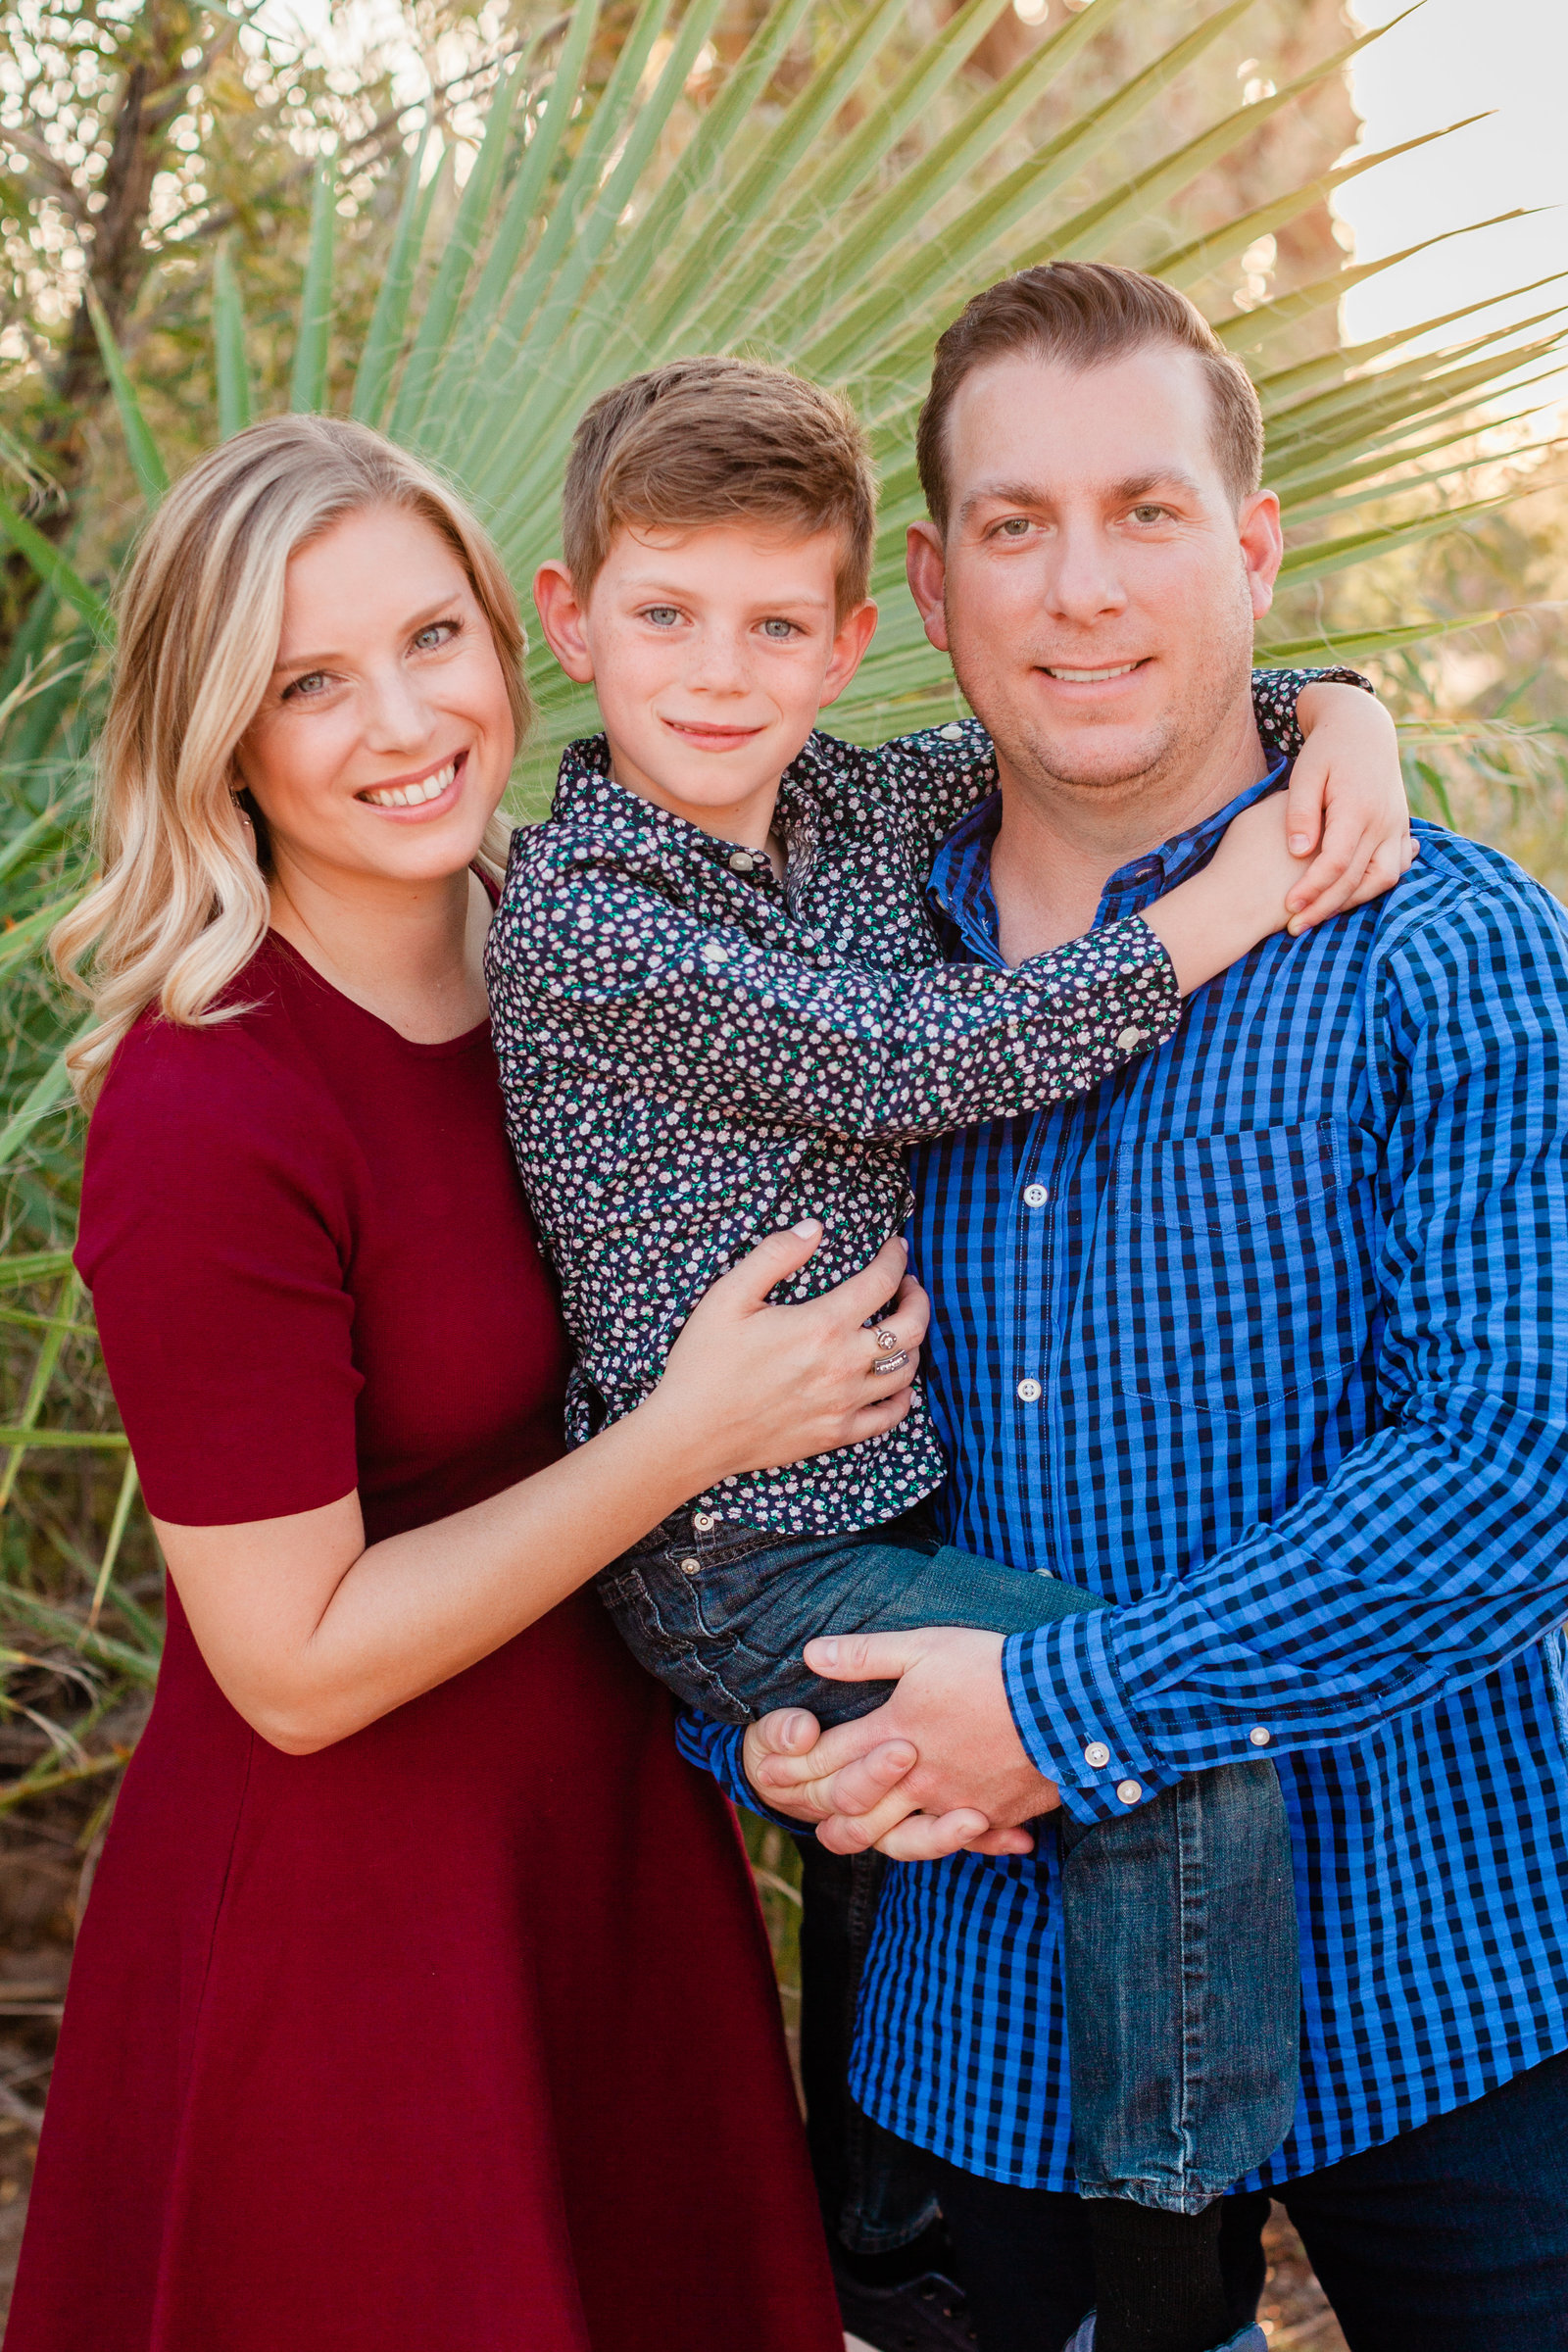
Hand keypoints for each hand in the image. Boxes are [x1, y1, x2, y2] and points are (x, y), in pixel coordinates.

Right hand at [654, 1223, 928, 1488]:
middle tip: (909, 1286)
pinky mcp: (837, 1434)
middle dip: (918, 1299)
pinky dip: (903, 1397)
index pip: (881, 1282)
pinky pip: (890, 1416)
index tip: (896, 1247)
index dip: (896, 1258)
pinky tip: (896, 1384)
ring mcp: (844, 1404)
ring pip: (906, 1370)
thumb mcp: (728, 1297)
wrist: (690, 1434)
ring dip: (913, 1343)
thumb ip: (774, 1256)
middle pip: (910, 1328)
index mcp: (821, 1325)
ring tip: (902, 1329)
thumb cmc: (705, 1363)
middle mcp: (843, 1365)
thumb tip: (814, 1228)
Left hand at [743, 1626, 1057, 1860]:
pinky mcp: (994, 1817)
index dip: (792, 1763)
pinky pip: (960, 1844)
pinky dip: (951, 1844)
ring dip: (869, 1840)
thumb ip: (863, 1656)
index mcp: (893, 1733)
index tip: (770, 1764)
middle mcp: (917, 1780)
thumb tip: (810, 1654)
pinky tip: (947, 1835)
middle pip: (852, 1812)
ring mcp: (955, 1806)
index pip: (827, 1757)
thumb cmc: (991, 1667)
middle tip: (798, 1806)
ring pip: (897, 1842)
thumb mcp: (922, 1647)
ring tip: (853, 1834)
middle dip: (818, 1809)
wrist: (1068, 1702)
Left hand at [1283, 682, 1415, 929]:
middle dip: (1325, 906)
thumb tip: (1298, 852)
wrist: (1363, 727)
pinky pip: (1394, 867)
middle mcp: (1383, 820)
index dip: (1312, 889)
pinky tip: (1347, 898)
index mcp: (1357, 807)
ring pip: (1383, 879)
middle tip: (1294, 928)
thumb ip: (1300, 813)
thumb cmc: (1326, 751)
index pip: (1336, 862)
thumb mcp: (1305, 774)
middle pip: (1357, 878)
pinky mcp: (1400, 827)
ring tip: (1318, 915)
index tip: (1288, 906)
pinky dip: (1373, 887)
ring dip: (1352, 902)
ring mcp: (1396, 824)